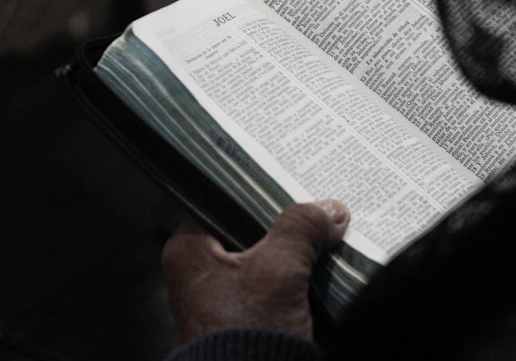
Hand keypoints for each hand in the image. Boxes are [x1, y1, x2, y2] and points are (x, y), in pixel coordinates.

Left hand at [161, 200, 349, 341]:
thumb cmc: (246, 337)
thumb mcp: (279, 271)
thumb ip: (301, 229)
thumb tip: (327, 210)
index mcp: (188, 251)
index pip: (223, 199)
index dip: (258, 188)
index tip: (290, 178)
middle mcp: (198, 271)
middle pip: (247, 228)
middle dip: (283, 222)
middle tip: (314, 206)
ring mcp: (222, 297)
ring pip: (263, 257)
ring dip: (292, 250)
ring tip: (323, 231)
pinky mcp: (246, 317)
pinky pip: (272, 284)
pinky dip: (295, 276)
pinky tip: (321, 266)